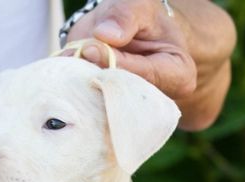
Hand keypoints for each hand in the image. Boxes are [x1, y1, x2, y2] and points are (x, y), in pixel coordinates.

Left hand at [67, 0, 196, 98]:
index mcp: (178, 75)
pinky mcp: (110, 110)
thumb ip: (124, 17)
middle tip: (74, 57)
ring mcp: (132, 107)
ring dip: (81, 84)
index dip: (117, 63)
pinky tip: (66, 74)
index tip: (91, 49)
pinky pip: (90, 108)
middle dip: (96, 76)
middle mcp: (157, 98)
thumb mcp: (138, 6)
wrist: (125, 30)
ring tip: (69, 61)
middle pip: (124, 95)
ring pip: (104, 105)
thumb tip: (105, 35)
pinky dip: (74, 90)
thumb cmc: (141, 18)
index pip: (146, 75)